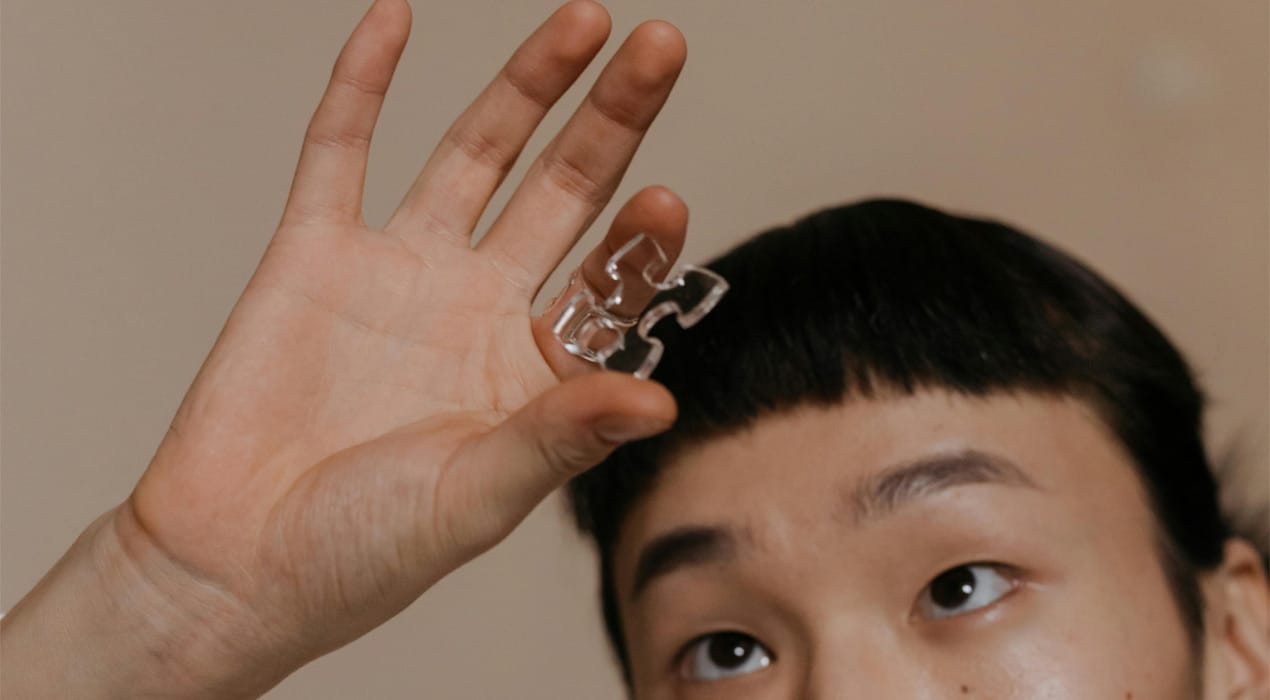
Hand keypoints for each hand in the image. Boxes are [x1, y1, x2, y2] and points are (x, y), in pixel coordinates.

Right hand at [0, 0, 687, 695]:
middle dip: (612, 119)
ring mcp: (401, 269)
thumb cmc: (363, 550)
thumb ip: (562, 436)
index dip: (639, 240)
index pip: (608, 282)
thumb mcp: (477, 497)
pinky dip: (363, 83)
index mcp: (531, 366)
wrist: (234, 563)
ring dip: (526, 84)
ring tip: (583, 21)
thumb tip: (660, 400)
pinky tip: (397, 18)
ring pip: (475, 152)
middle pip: (563, 189)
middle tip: (661, 47)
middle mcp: (478, 303)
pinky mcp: (315, 251)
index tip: (665, 200)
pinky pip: (340, 149)